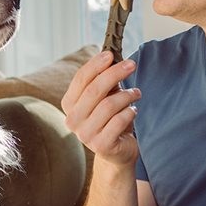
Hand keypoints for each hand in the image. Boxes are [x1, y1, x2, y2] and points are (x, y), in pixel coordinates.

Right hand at [60, 51, 140, 166]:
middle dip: (115, 73)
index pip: (81, 79)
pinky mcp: (101, 145)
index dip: (95, 65)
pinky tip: (133, 111)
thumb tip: (111, 56)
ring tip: (136, 93)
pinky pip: (118, 121)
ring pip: (108, 105)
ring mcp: (85, 135)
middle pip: (94, 90)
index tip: (111, 54)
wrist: (117, 151)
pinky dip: (130, 112)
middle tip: (131, 64)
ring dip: (127, 95)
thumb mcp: (105, 97)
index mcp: (69, 104)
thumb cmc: (111, 120)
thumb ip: (104, 80)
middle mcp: (72, 120)